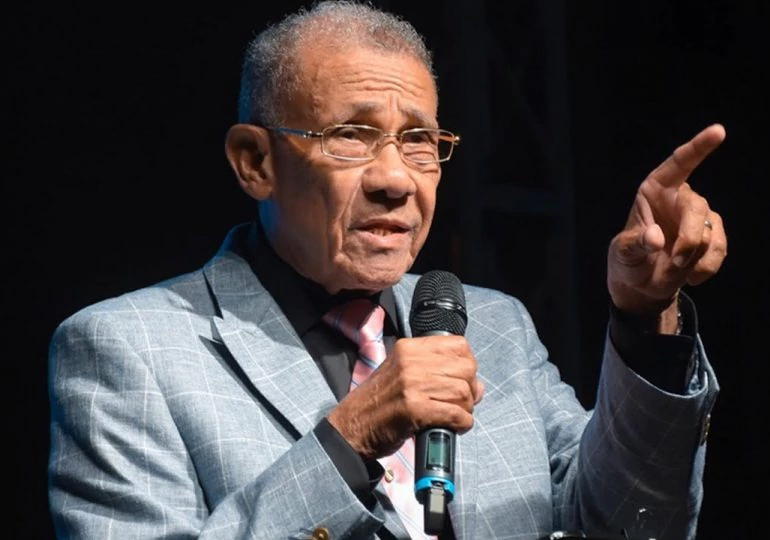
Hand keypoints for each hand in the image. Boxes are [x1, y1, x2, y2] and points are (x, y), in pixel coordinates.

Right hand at [327, 335, 483, 459]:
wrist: (351, 427)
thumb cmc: (377, 404)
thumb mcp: (403, 375)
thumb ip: (438, 374)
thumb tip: (477, 386)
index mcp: (409, 348)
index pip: (459, 345)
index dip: (467, 365)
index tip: (462, 379)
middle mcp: (411, 362)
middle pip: (466, 369)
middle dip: (469, 390)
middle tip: (460, 402)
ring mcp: (412, 384)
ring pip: (463, 393)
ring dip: (465, 409)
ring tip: (454, 417)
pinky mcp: (414, 409)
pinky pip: (455, 414)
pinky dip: (461, 423)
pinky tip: (454, 426)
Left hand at [607, 123, 726, 330]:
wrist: (640, 282)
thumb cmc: (627, 259)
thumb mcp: (622, 252)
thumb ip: (635, 244)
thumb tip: (655, 238)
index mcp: (654, 190)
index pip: (678, 164)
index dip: (698, 147)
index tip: (718, 131)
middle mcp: (679, 198)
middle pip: (697, 208)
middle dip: (689, 238)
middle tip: (675, 260)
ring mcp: (698, 217)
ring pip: (709, 231)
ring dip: (693, 257)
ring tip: (673, 269)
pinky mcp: (711, 236)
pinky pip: (719, 248)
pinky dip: (706, 266)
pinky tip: (690, 278)